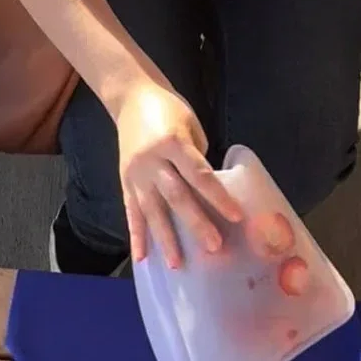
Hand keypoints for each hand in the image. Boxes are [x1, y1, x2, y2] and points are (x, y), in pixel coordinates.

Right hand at [114, 80, 241, 267]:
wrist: (131, 96)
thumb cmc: (170, 109)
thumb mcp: (191, 125)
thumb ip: (197, 159)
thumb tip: (208, 192)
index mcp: (173, 143)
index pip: (199, 175)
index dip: (218, 197)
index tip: (235, 217)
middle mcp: (152, 161)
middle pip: (177, 196)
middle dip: (195, 224)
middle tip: (213, 247)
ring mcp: (136, 173)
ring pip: (152, 210)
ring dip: (165, 239)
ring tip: (177, 264)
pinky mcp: (124, 181)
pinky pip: (131, 212)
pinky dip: (136, 236)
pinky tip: (142, 258)